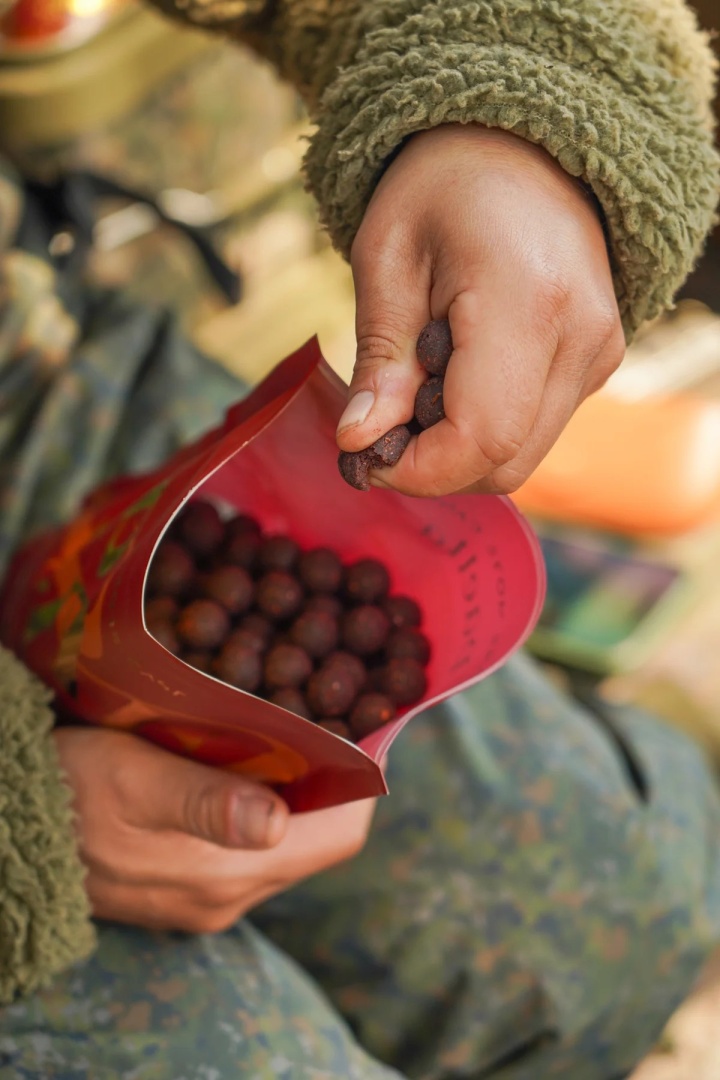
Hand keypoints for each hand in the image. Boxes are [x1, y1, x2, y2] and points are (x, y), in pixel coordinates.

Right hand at [55, 727, 374, 932]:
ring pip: (286, 839)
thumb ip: (206, 802)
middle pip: (318, 836)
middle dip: (332, 777)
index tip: (361, 723)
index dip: (362, 780)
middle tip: (327, 708)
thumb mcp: (134, 780)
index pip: (339, 835)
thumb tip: (277, 823)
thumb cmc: (68, 790)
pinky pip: (248, 845)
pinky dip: (262, 802)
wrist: (8, 830)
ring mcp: (207, 896)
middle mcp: (229, 896)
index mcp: (229, 873)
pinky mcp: (185, 885)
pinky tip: (244, 759)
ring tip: (290, 725)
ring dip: (297, 788)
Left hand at [338, 124, 624, 495]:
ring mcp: (600, 353)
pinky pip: (534, 430)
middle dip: (432, 465)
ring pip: (521, 458)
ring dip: (456, 447)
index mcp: (528, 301)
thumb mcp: (386, 258)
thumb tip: (359, 441)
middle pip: (504, 463)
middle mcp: (583, 337)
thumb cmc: (442, 186)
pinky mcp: (598, 363)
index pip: (482, 439)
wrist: (524, 144)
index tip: (365, 453)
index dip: (418, 469)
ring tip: (419, 381)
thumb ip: (379, 359)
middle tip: (382, 419)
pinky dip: (484, 427)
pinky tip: (455, 375)